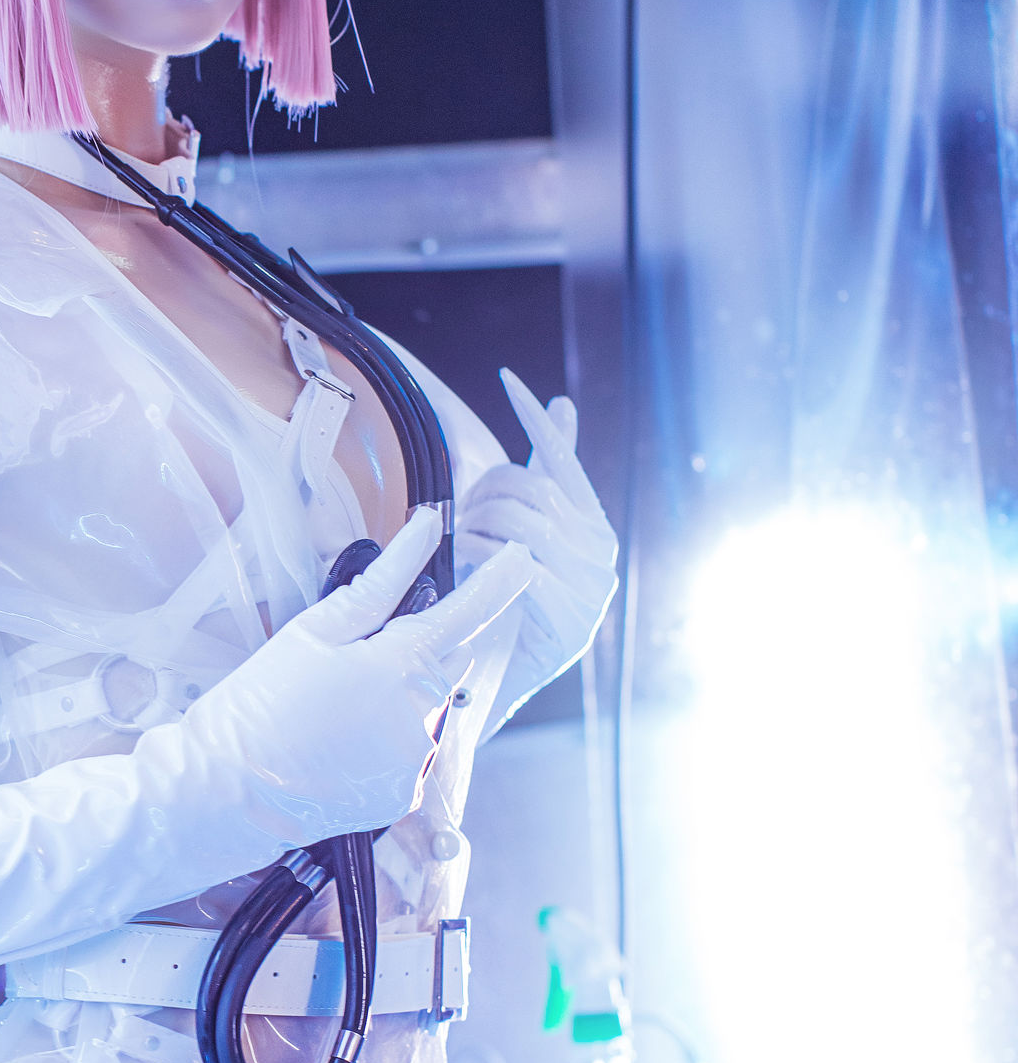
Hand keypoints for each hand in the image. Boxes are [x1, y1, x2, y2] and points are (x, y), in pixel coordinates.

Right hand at [182, 509, 537, 838]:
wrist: (227, 792)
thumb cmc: (261, 703)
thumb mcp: (314, 632)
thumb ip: (380, 583)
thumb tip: (423, 530)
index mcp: (402, 666)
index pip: (468, 612)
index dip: (499, 583)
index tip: (522, 558)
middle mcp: (423, 717)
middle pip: (448, 662)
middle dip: (419, 653)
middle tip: (352, 665)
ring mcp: (417, 762)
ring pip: (429, 708)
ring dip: (401, 701)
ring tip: (335, 715)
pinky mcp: (405, 796)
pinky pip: (413, 753)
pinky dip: (387, 743)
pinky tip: (341, 748)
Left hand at [456, 371, 617, 707]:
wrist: (494, 683)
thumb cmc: (503, 603)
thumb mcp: (526, 534)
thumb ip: (546, 476)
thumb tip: (564, 405)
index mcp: (592, 527)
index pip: (562, 460)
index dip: (535, 421)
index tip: (508, 380)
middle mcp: (601, 552)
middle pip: (531, 490)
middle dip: (484, 497)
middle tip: (461, 520)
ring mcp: (591, 586)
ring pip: (520, 524)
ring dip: (477, 531)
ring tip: (463, 552)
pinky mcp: (572, 616)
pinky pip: (518, 563)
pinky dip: (484, 561)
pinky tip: (470, 573)